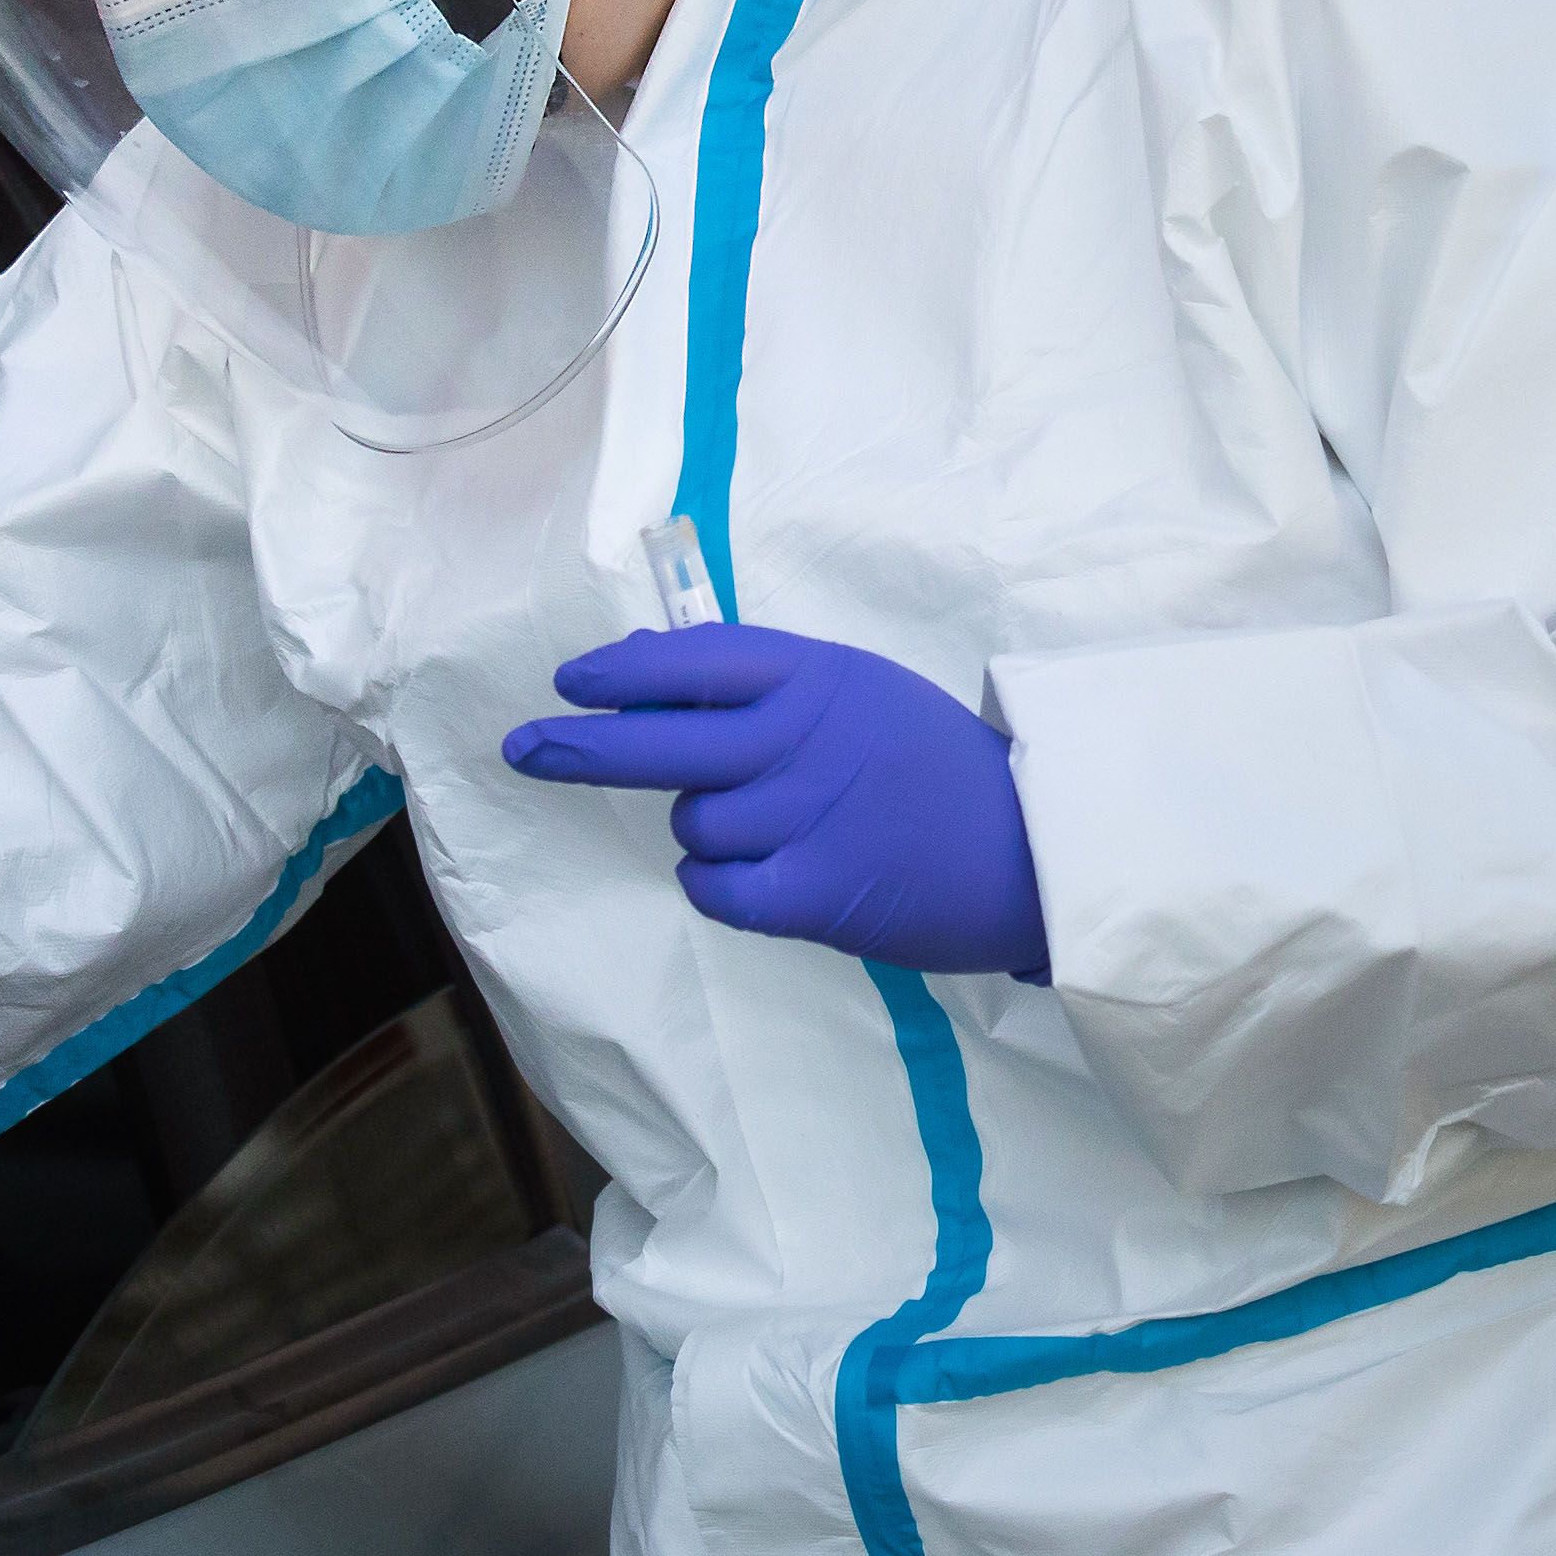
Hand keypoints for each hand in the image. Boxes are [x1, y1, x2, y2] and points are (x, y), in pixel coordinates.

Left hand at [500, 623, 1049, 977]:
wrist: (1029, 850)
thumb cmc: (937, 767)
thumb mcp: (863, 691)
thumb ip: (772, 683)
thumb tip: (653, 679)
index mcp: (818, 675)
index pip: (693, 662)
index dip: (621, 673)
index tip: (570, 682)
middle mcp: (799, 737)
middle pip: (656, 741)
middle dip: (579, 745)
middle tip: (526, 747)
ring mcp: (802, 815)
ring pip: (689, 822)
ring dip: (704, 828)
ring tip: (770, 830)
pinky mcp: (811, 894)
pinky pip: (714, 888)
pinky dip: (716, 885)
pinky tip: (750, 877)